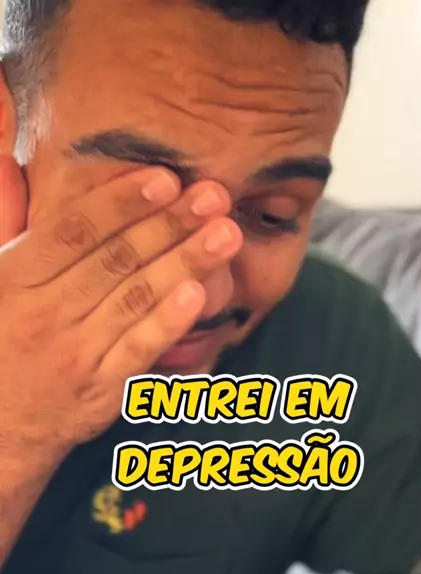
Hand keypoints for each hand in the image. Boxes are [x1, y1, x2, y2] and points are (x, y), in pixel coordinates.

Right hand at [0, 155, 241, 460]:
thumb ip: (2, 222)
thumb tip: (8, 163)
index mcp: (14, 277)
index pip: (73, 230)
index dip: (121, 201)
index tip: (165, 178)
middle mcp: (44, 312)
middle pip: (115, 259)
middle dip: (170, 223)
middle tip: (216, 196)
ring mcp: (73, 353)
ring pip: (134, 299)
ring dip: (185, 262)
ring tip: (226, 234)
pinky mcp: (98, 390)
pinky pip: (137, 350)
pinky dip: (168, 322)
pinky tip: (199, 294)